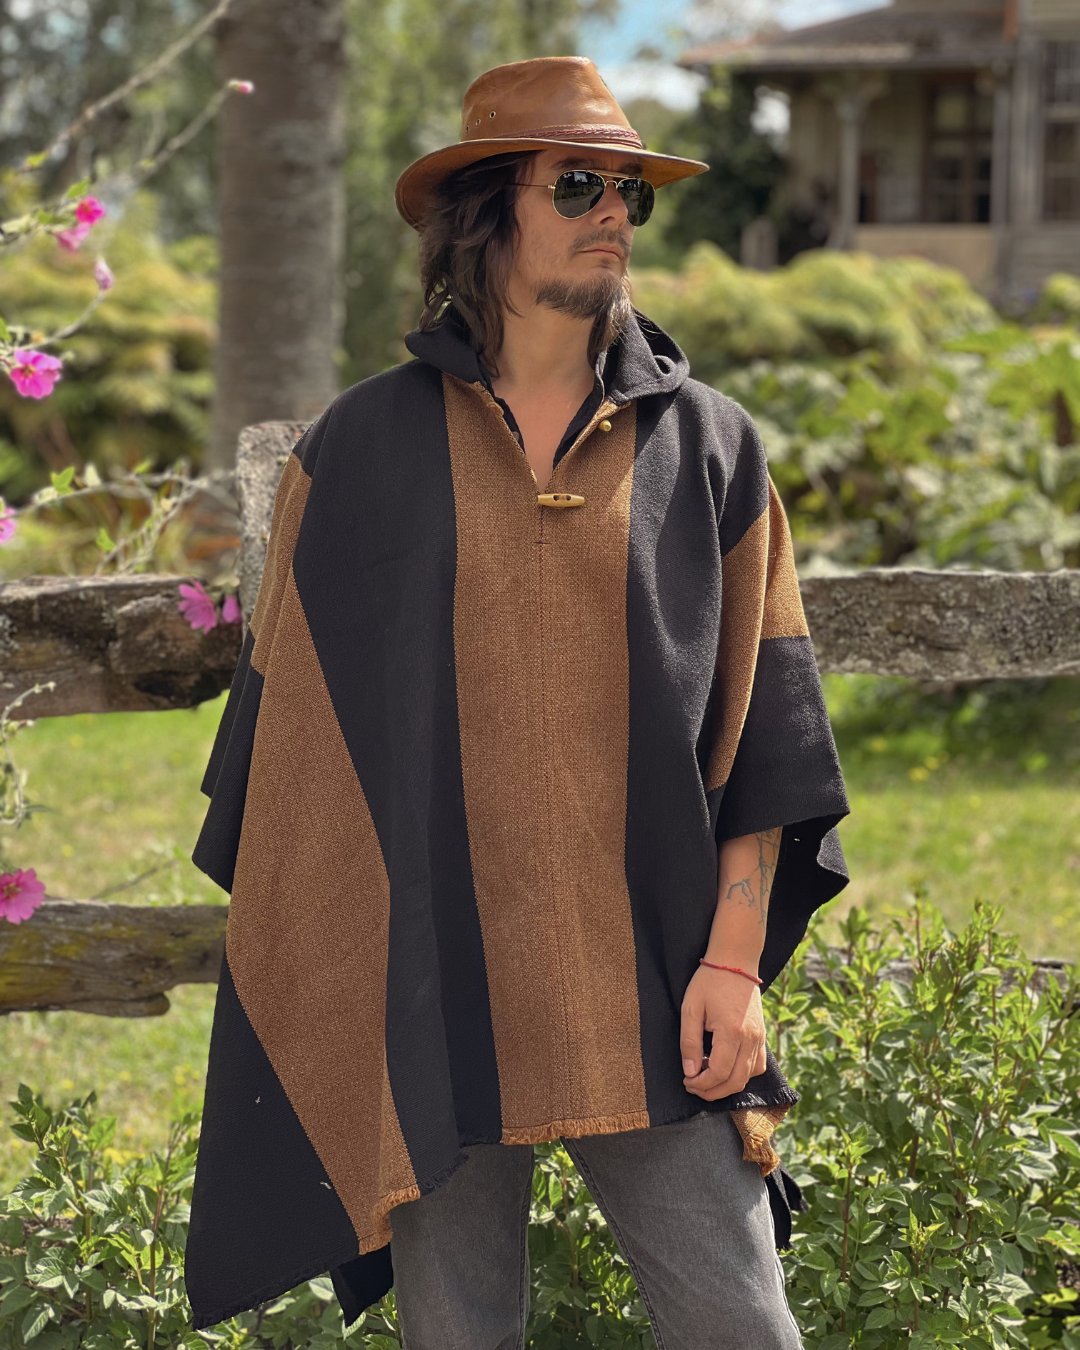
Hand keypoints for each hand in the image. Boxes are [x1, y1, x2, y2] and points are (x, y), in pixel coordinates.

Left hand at [679, 965, 766, 1099]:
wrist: (735, 961)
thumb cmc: (709, 981)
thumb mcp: (691, 1008)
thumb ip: (690, 1042)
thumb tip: (690, 1072)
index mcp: (732, 1031)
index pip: (718, 1073)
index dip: (701, 1084)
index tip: (686, 1081)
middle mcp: (750, 1038)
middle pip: (735, 1081)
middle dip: (712, 1091)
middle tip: (693, 1086)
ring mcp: (760, 1038)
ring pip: (748, 1077)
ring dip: (727, 1085)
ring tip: (707, 1077)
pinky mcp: (762, 1035)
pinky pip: (757, 1066)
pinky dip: (743, 1074)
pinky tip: (726, 1067)